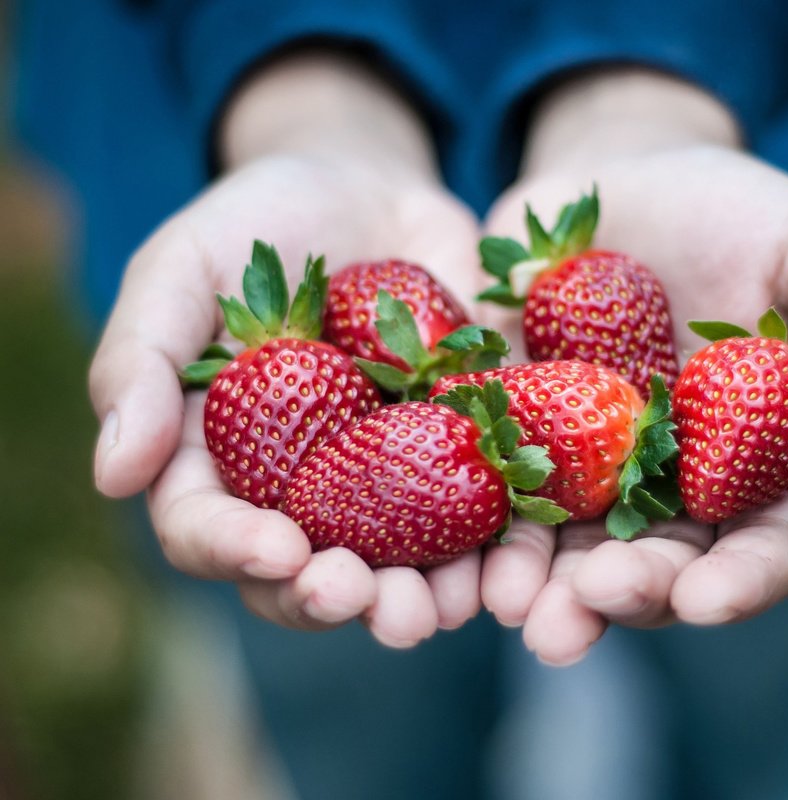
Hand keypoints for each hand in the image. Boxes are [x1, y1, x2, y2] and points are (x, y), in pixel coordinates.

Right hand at [89, 54, 484, 646]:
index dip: (236, 552)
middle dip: (336, 598)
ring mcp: (381, 478)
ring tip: (450, 608)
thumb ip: (140, 361)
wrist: (367, 194)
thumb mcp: (182, 269)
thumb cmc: (258, 226)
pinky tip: (511, 564)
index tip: (281, 550)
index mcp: (219, 459)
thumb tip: (114, 475)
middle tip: (374, 603)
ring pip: (394, 567)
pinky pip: (477, 515)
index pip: (208, 530)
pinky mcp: (457, 453)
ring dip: (422, 600)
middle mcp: (299, 489)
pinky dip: (496, 548)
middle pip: (305, 573)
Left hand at [477, 70, 787, 663]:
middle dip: (618, 596)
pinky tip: (446, 541)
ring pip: (561, 545)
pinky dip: (472, 515)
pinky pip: (489, 479)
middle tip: (578, 616)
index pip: (761, 542)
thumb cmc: (735, 212)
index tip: (706, 597)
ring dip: (533, 584)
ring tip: (504, 605)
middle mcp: (663, 481)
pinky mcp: (510, 425)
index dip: (740, 579)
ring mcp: (581, 460)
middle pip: (650, 563)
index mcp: (749, 460)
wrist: (624, 182)